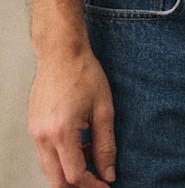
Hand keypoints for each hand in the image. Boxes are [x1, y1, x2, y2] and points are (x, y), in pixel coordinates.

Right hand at [29, 49, 115, 187]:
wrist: (61, 52)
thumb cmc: (84, 74)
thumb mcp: (104, 109)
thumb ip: (106, 144)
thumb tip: (109, 174)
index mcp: (61, 132)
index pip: (74, 175)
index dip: (92, 185)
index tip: (106, 183)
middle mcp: (42, 137)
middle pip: (56, 180)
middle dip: (78, 186)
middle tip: (98, 179)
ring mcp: (34, 133)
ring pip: (49, 169)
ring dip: (69, 172)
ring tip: (91, 155)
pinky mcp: (33, 127)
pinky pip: (45, 154)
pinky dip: (61, 158)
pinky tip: (80, 144)